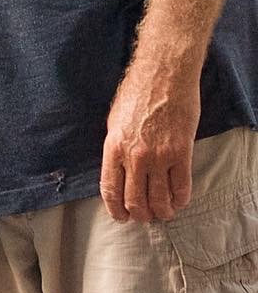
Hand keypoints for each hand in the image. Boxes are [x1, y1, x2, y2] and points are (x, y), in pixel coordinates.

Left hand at [100, 60, 200, 221]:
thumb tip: (119, 172)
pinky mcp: (181, 153)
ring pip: (159, 200)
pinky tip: (179, 200)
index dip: (116, 210)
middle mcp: (134, 156)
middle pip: (135, 201)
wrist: (163, 75)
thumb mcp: (114, 121)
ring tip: (163, 212)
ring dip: (162, 211)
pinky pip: (182, 187)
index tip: (122, 217)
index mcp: (113, 148)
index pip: (110, 190)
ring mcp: (159, 156)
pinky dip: (180, 199)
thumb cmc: (136, 93)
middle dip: (140, 214)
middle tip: (145, 215)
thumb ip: (116, 149)